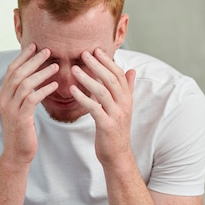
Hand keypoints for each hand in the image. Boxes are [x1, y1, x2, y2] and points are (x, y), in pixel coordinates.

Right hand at [0, 43, 58, 162]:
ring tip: (55, 66)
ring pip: (24, 84)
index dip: (22, 57)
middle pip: (17, 73)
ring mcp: (11, 108)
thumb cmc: (22, 130)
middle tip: (47, 50)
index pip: (11, 70)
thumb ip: (23, 93)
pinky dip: (44, 90)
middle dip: (32, 60)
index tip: (34, 45)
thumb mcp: (19, 108)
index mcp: (3, 94)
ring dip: (41, 73)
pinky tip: (55, 85)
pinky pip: (32, 99)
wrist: (16, 153)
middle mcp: (4, 99)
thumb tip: (33, 77)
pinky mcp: (20, 118)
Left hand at [70, 48, 135, 167]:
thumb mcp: (123, 107)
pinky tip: (72, 90)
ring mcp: (116, 115)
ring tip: (74, 69)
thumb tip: (132, 70)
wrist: (117, 154)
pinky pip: (94, 108)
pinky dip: (83, 98)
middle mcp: (124, 104)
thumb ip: (127, 88)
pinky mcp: (107, 125)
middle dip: (98, 65)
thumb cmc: (115, 129)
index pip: (119, 74)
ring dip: (88, 78)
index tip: (96, 49)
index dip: (108, 61)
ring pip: (103, 92)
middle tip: (84, 53)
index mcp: (127, 98)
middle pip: (111, 80)